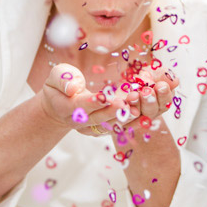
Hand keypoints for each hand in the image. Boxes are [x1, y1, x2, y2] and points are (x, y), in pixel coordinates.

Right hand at [40, 66, 178, 138]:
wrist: (60, 107)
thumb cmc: (59, 87)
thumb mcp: (56, 77)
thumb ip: (63, 80)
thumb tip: (73, 87)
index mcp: (68, 109)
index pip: (82, 107)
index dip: (94, 102)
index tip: (106, 96)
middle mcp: (84, 123)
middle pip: (101, 119)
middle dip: (116, 110)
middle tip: (130, 100)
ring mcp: (97, 128)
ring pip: (115, 124)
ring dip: (130, 115)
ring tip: (142, 101)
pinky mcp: (108, 128)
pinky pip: (124, 126)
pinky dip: (138, 118)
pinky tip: (150, 107)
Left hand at [109, 78, 179, 165]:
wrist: (113, 83)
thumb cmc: (136, 77)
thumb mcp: (149, 71)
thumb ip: (161, 75)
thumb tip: (175, 80)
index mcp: (158, 104)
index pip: (165, 103)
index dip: (164, 95)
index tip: (161, 85)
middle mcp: (145, 114)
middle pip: (150, 112)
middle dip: (149, 101)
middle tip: (146, 91)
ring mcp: (129, 119)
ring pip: (134, 117)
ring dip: (135, 106)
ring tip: (133, 95)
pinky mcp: (113, 120)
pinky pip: (115, 119)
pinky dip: (117, 111)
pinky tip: (119, 103)